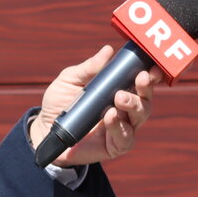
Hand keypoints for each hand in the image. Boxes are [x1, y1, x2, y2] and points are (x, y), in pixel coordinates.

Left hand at [28, 45, 160, 165]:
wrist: (45, 129)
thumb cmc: (60, 102)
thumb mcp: (70, 80)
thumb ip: (89, 68)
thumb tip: (108, 50)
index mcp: (119, 90)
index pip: (142, 82)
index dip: (151, 74)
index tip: (152, 66)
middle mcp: (126, 109)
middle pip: (146, 99)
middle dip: (146, 88)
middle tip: (140, 78)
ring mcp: (122, 128)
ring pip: (140, 117)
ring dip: (134, 105)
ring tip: (119, 97)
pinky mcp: (115, 146)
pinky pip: (126, 138)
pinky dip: (119, 126)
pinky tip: (111, 116)